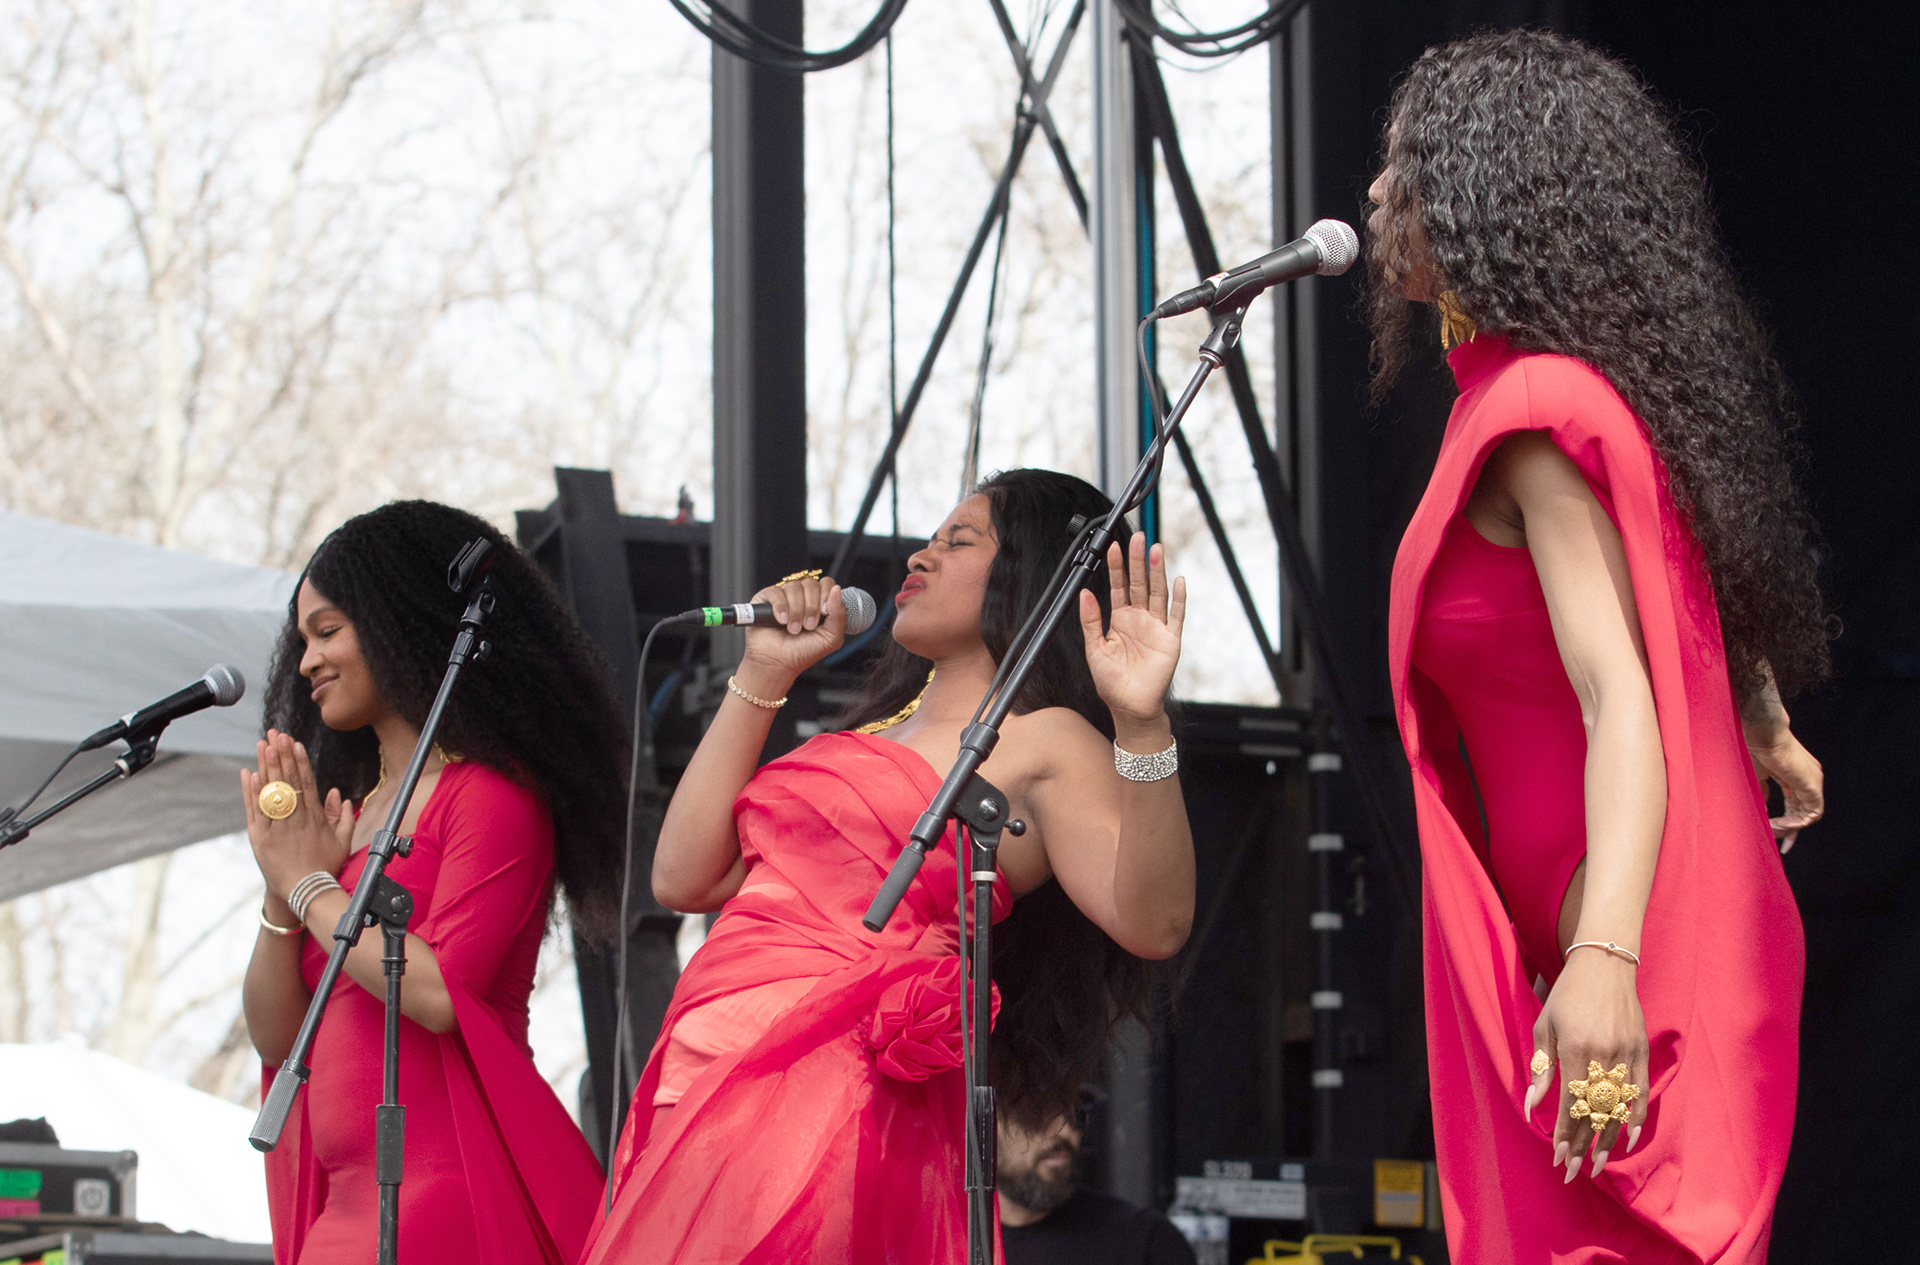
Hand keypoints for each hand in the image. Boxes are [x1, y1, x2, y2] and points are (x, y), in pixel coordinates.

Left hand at [241, 729, 352, 903]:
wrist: (304, 891)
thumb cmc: (325, 867)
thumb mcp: (343, 842)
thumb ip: (344, 816)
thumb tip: (340, 794)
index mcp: (315, 817)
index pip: (306, 782)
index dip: (299, 760)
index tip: (294, 743)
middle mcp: (295, 819)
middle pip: (287, 780)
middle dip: (281, 754)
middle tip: (275, 734)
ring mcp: (277, 828)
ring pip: (271, 791)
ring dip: (266, 765)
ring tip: (262, 745)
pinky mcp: (261, 838)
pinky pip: (255, 810)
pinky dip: (251, 792)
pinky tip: (249, 773)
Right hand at [737, 574, 848, 691]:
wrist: (778, 663)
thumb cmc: (803, 652)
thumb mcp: (831, 638)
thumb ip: (839, 614)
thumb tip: (836, 589)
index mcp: (818, 603)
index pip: (826, 583)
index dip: (827, 594)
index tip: (824, 612)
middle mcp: (801, 597)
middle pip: (811, 584)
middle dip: (812, 607)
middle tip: (808, 626)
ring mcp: (784, 596)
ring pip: (794, 587)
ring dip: (796, 611)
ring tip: (793, 629)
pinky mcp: (765, 599)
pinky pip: (776, 591)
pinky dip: (781, 607)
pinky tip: (781, 621)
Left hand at [1079, 535, 1185, 727]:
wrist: (1130, 707)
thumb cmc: (1111, 681)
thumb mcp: (1094, 648)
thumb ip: (1090, 620)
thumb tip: (1084, 593)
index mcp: (1120, 619)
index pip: (1119, 586)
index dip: (1116, 567)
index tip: (1112, 547)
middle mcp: (1139, 619)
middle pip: (1140, 583)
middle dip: (1138, 561)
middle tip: (1138, 538)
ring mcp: (1156, 627)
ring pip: (1158, 593)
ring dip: (1158, 572)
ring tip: (1156, 549)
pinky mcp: (1171, 640)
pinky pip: (1176, 615)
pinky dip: (1179, 598)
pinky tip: (1179, 581)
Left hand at [1525, 949, 1648, 1181]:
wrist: (1604, 965)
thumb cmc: (1567, 996)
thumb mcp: (1545, 1027)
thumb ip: (1541, 1068)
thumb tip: (1532, 1106)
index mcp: (1575, 1050)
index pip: (1569, 1105)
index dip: (1563, 1135)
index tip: (1557, 1158)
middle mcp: (1603, 1056)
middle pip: (1594, 1112)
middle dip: (1582, 1145)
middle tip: (1573, 1171)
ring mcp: (1626, 1054)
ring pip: (1618, 1108)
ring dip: (1608, 1140)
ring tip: (1597, 1165)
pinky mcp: (1641, 1051)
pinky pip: (1641, 1091)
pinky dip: (1637, 1117)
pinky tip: (1629, 1139)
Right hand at [1748, 727, 1822, 853]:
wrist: (1762, 735)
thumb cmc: (1754, 749)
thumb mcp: (1757, 777)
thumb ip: (1762, 794)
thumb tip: (1762, 812)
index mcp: (1795, 775)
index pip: (1795, 802)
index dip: (1787, 820)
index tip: (1774, 833)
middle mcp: (1808, 778)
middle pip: (1803, 810)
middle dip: (1791, 830)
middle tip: (1780, 844)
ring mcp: (1813, 781)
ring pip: (1808, 813)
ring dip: (1790, 826)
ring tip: (1771, 829)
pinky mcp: (1813, 786)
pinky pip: (1811, 813)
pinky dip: (1797, 822)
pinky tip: (1779, 823)